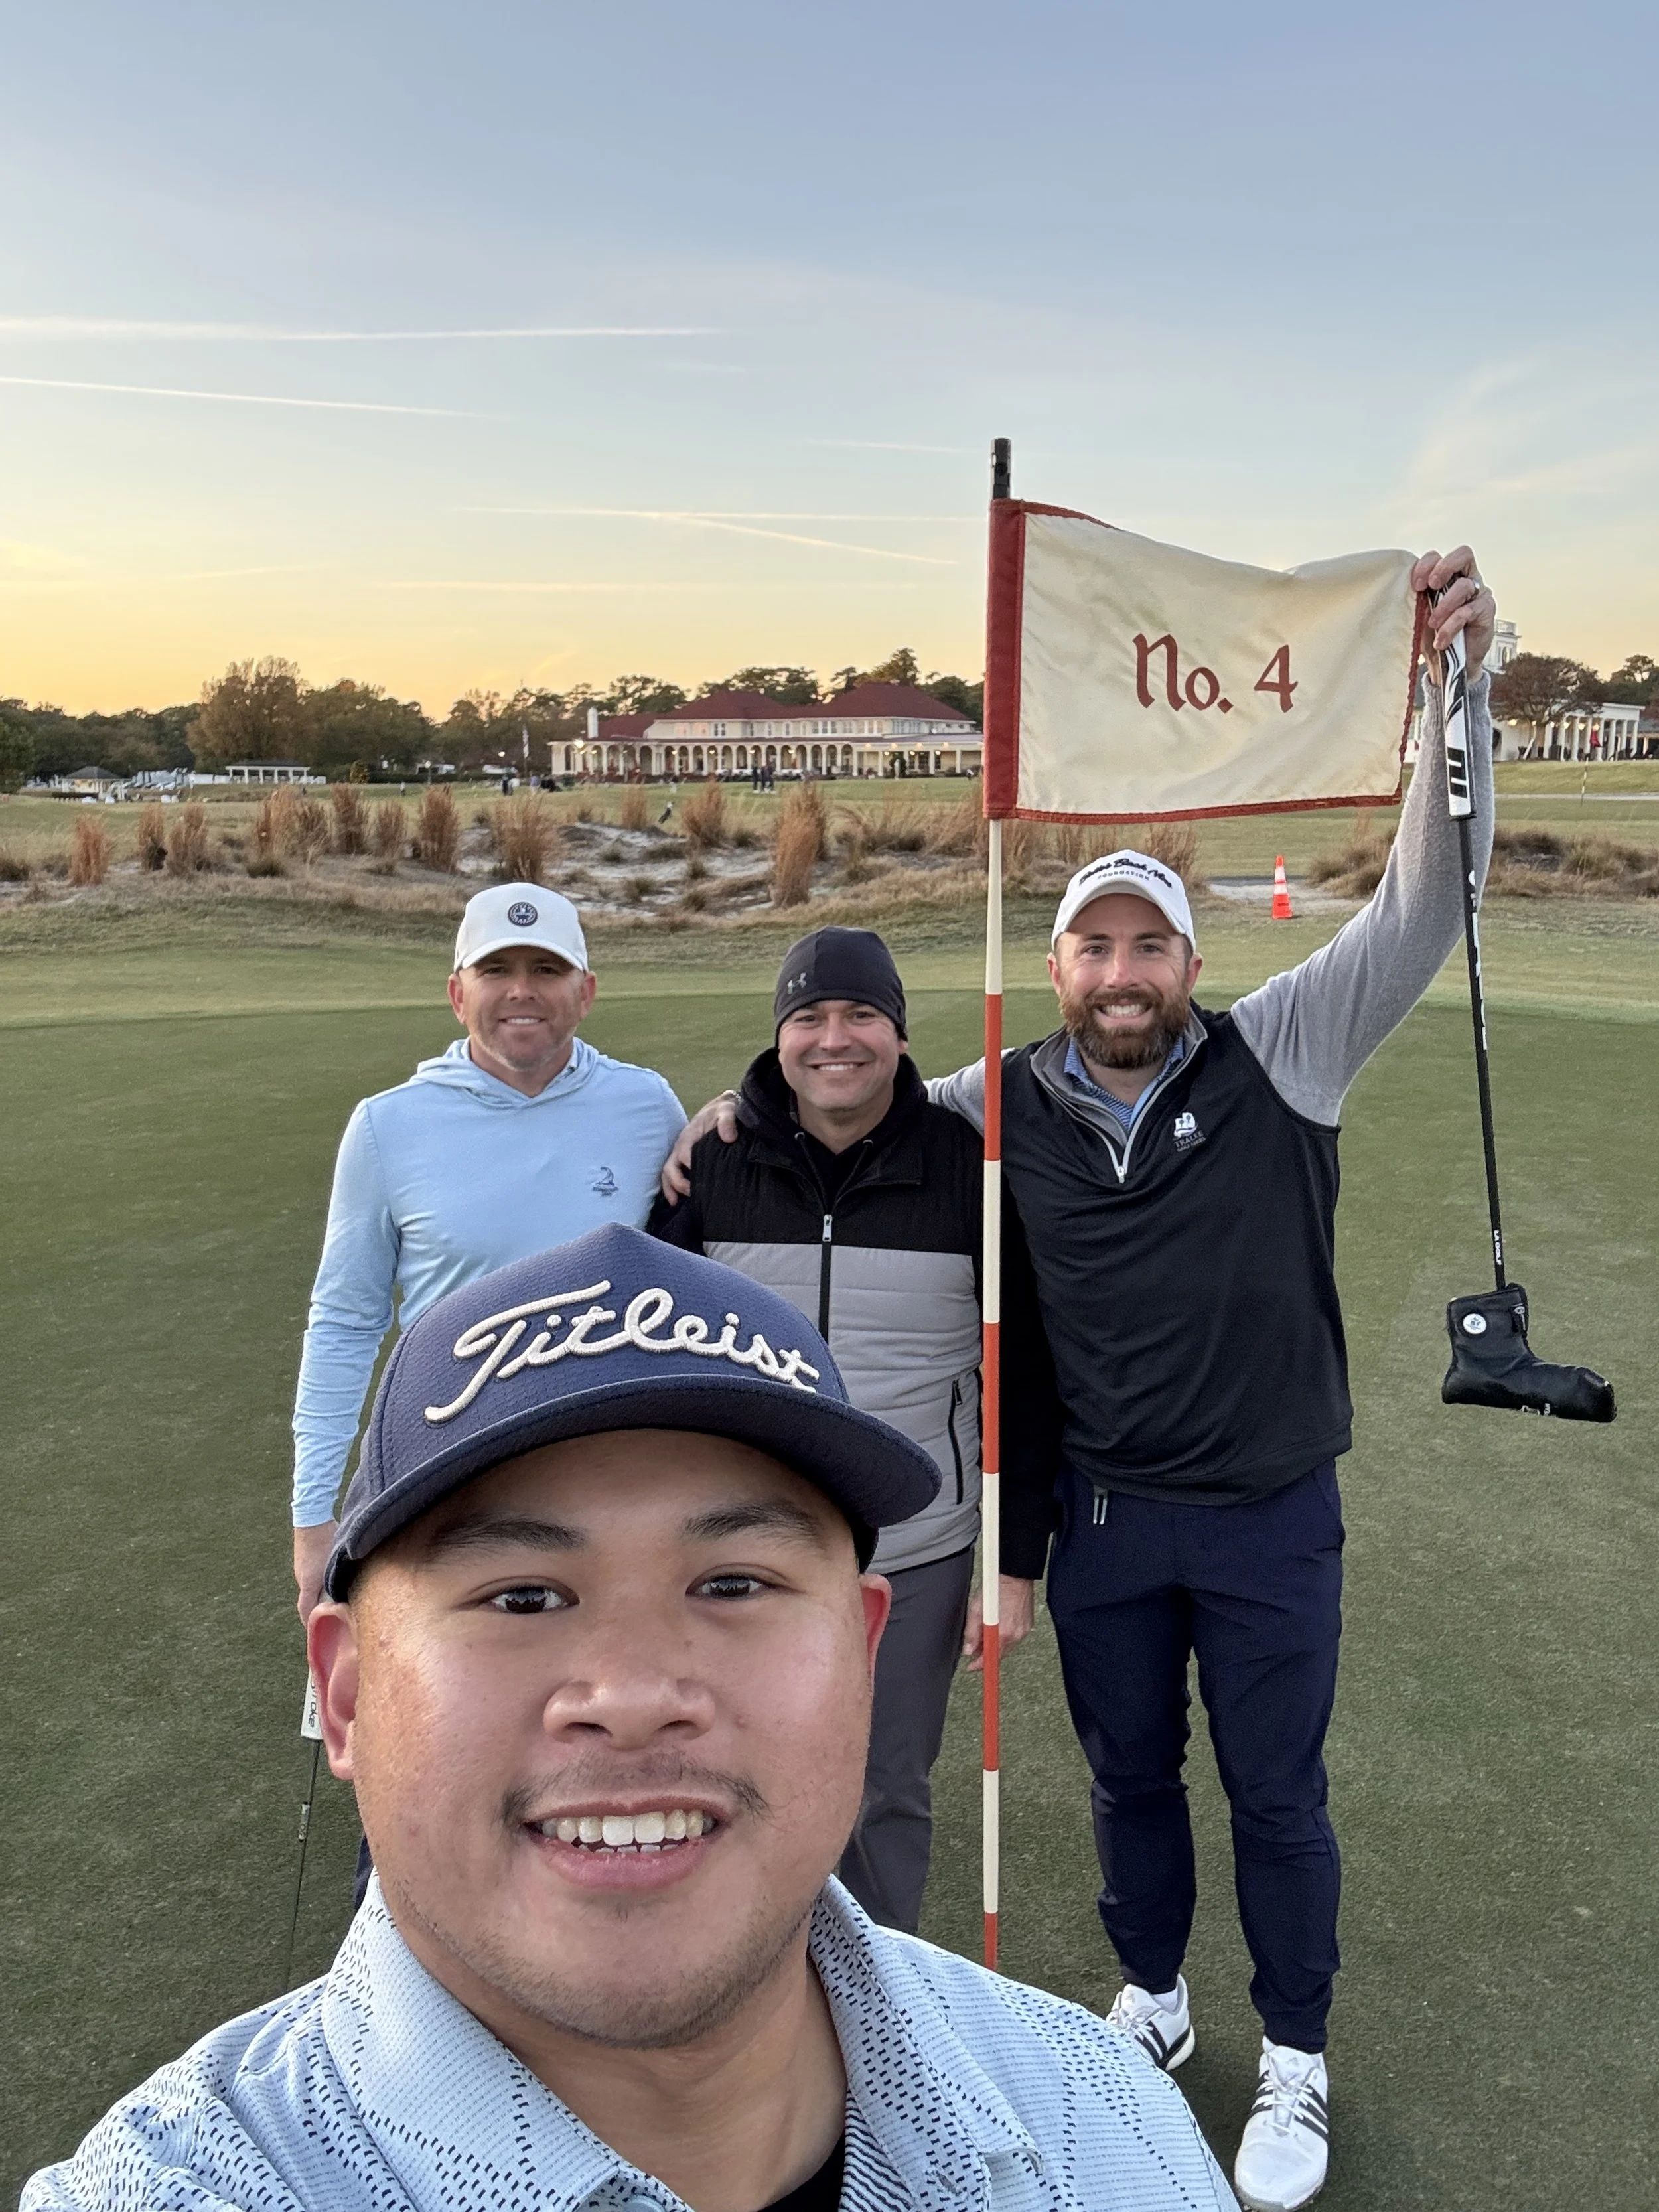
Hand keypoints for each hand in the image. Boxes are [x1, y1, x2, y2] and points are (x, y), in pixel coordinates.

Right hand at [294, 1520, 337, 1623]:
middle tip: (331, 1620)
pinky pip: (310, 1579)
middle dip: (318, 1612)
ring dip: (320, 1597)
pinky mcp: (303, 1561)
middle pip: (308, 1601)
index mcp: (308, 1583)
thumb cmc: (325, 1538)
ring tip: (333, 1603)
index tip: (317, 1635)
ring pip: (310, 1589)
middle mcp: (301, 1578)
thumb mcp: (336, 1562)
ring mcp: (301, 1569)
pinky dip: (319, 1585)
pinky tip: (330, 1582)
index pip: (305, 1610)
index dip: (310, 1624)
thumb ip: (339, 1580)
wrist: (311, 1517)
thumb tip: (345, 1595)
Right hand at [658, 1091, 740, 1202]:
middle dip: (677, 1182)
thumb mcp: (727, 1112)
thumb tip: (728, 1138)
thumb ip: (727, 1122)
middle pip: (670, 1167)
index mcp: (689, 1135)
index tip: (701, 1180)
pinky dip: (671, 1187)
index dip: (691, 1167)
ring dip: (670, 1188)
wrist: (720, 1109)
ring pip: (667, 1173)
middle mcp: (681, 1146)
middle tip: (692, 1193)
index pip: (684, 1155)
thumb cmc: (723, 1112)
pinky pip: (671, 1174)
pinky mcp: (683, 1159)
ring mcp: (680, 1153)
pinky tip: (676, 1201)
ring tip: (675, 1203)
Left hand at [962, 1575, 1036, 1672]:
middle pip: (999, 1653)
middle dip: (985, 1652)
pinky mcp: (1027, 1624)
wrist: (1015, 1575)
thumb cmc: (997, 1587)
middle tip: (975, 1646)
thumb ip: (972, 1632)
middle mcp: (1015, 1635)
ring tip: (985, 1631)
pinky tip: (997, 1625)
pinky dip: (1004, 1635)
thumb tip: (968, 1648)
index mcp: (1003, 1634)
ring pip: (1006, 1645)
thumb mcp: (976, 1609)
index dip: (979, 1664)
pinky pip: (1013, 1636)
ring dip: (994, 1642)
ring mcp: (1023, 1630)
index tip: (971, 1666)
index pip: (990, 1659)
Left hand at [1412, 546, 1494, 679]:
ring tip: (1432, 624)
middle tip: (1432, 586)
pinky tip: (1441, 640)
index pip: (1438, 557)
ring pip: (1464, 586)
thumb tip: (1400, 591)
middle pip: (1463, 555)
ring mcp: (1479, 594)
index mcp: (1447, 577)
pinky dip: (1451, 626)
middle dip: (1445, 567)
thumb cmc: (1434, 636)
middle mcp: (1466, 579)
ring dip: (1444, 604)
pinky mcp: (1486, 611)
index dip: (1426, 565)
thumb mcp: (1420, 616)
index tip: (1415, 585)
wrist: (1452, 665)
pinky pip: (1468, 611)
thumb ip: (1416, 600)